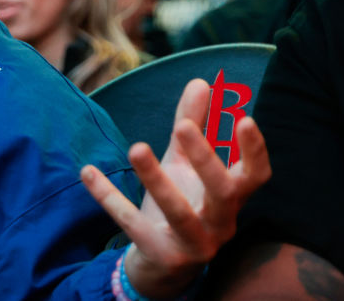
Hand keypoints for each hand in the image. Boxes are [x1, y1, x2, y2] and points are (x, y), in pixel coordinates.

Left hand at [81, 79, 270, 297]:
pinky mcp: (161, 255)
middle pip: (223, 192)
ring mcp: (193, 244)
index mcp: (231, 198)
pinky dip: (110, 199)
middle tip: (181, 126)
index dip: (254, 151)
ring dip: (156, 180)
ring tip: (136, 147)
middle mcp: (220, 223)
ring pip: (179, 212)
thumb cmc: (181, 202)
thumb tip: (201, 81)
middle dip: (205, 158)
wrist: (161, 263)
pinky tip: (88, 173)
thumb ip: (193, 123)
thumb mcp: (183, 163)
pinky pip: (133, 225)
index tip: (244, 118)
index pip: (256, 176)